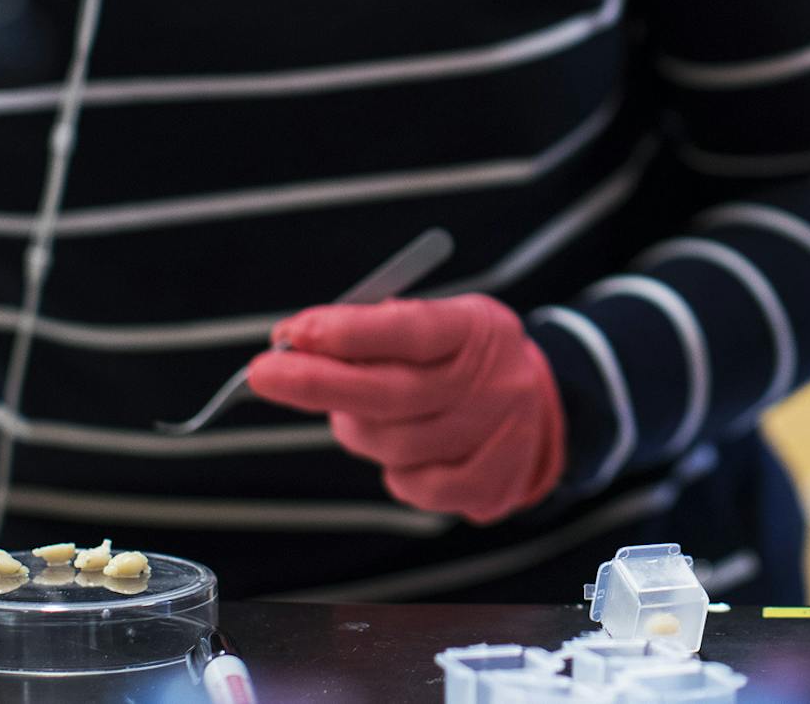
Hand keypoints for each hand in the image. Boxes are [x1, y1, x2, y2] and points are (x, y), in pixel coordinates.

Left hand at [247, 295, 564, 524]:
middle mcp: (494, 381)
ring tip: (356, 412)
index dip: (351, 333)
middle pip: (394, 393)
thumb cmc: (465, 357)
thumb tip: (298, 341)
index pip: (411, 329)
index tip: (294, 332)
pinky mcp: (492, 484)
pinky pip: (415, 487)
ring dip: (356, 428)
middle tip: (264, 373)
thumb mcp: (439, 321)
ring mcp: (497, 437)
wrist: (545, 406)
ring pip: (395, 444)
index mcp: (475, 329)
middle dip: (320, 383)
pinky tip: (404, 449)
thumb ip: (377, 329)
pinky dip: (395, 470)